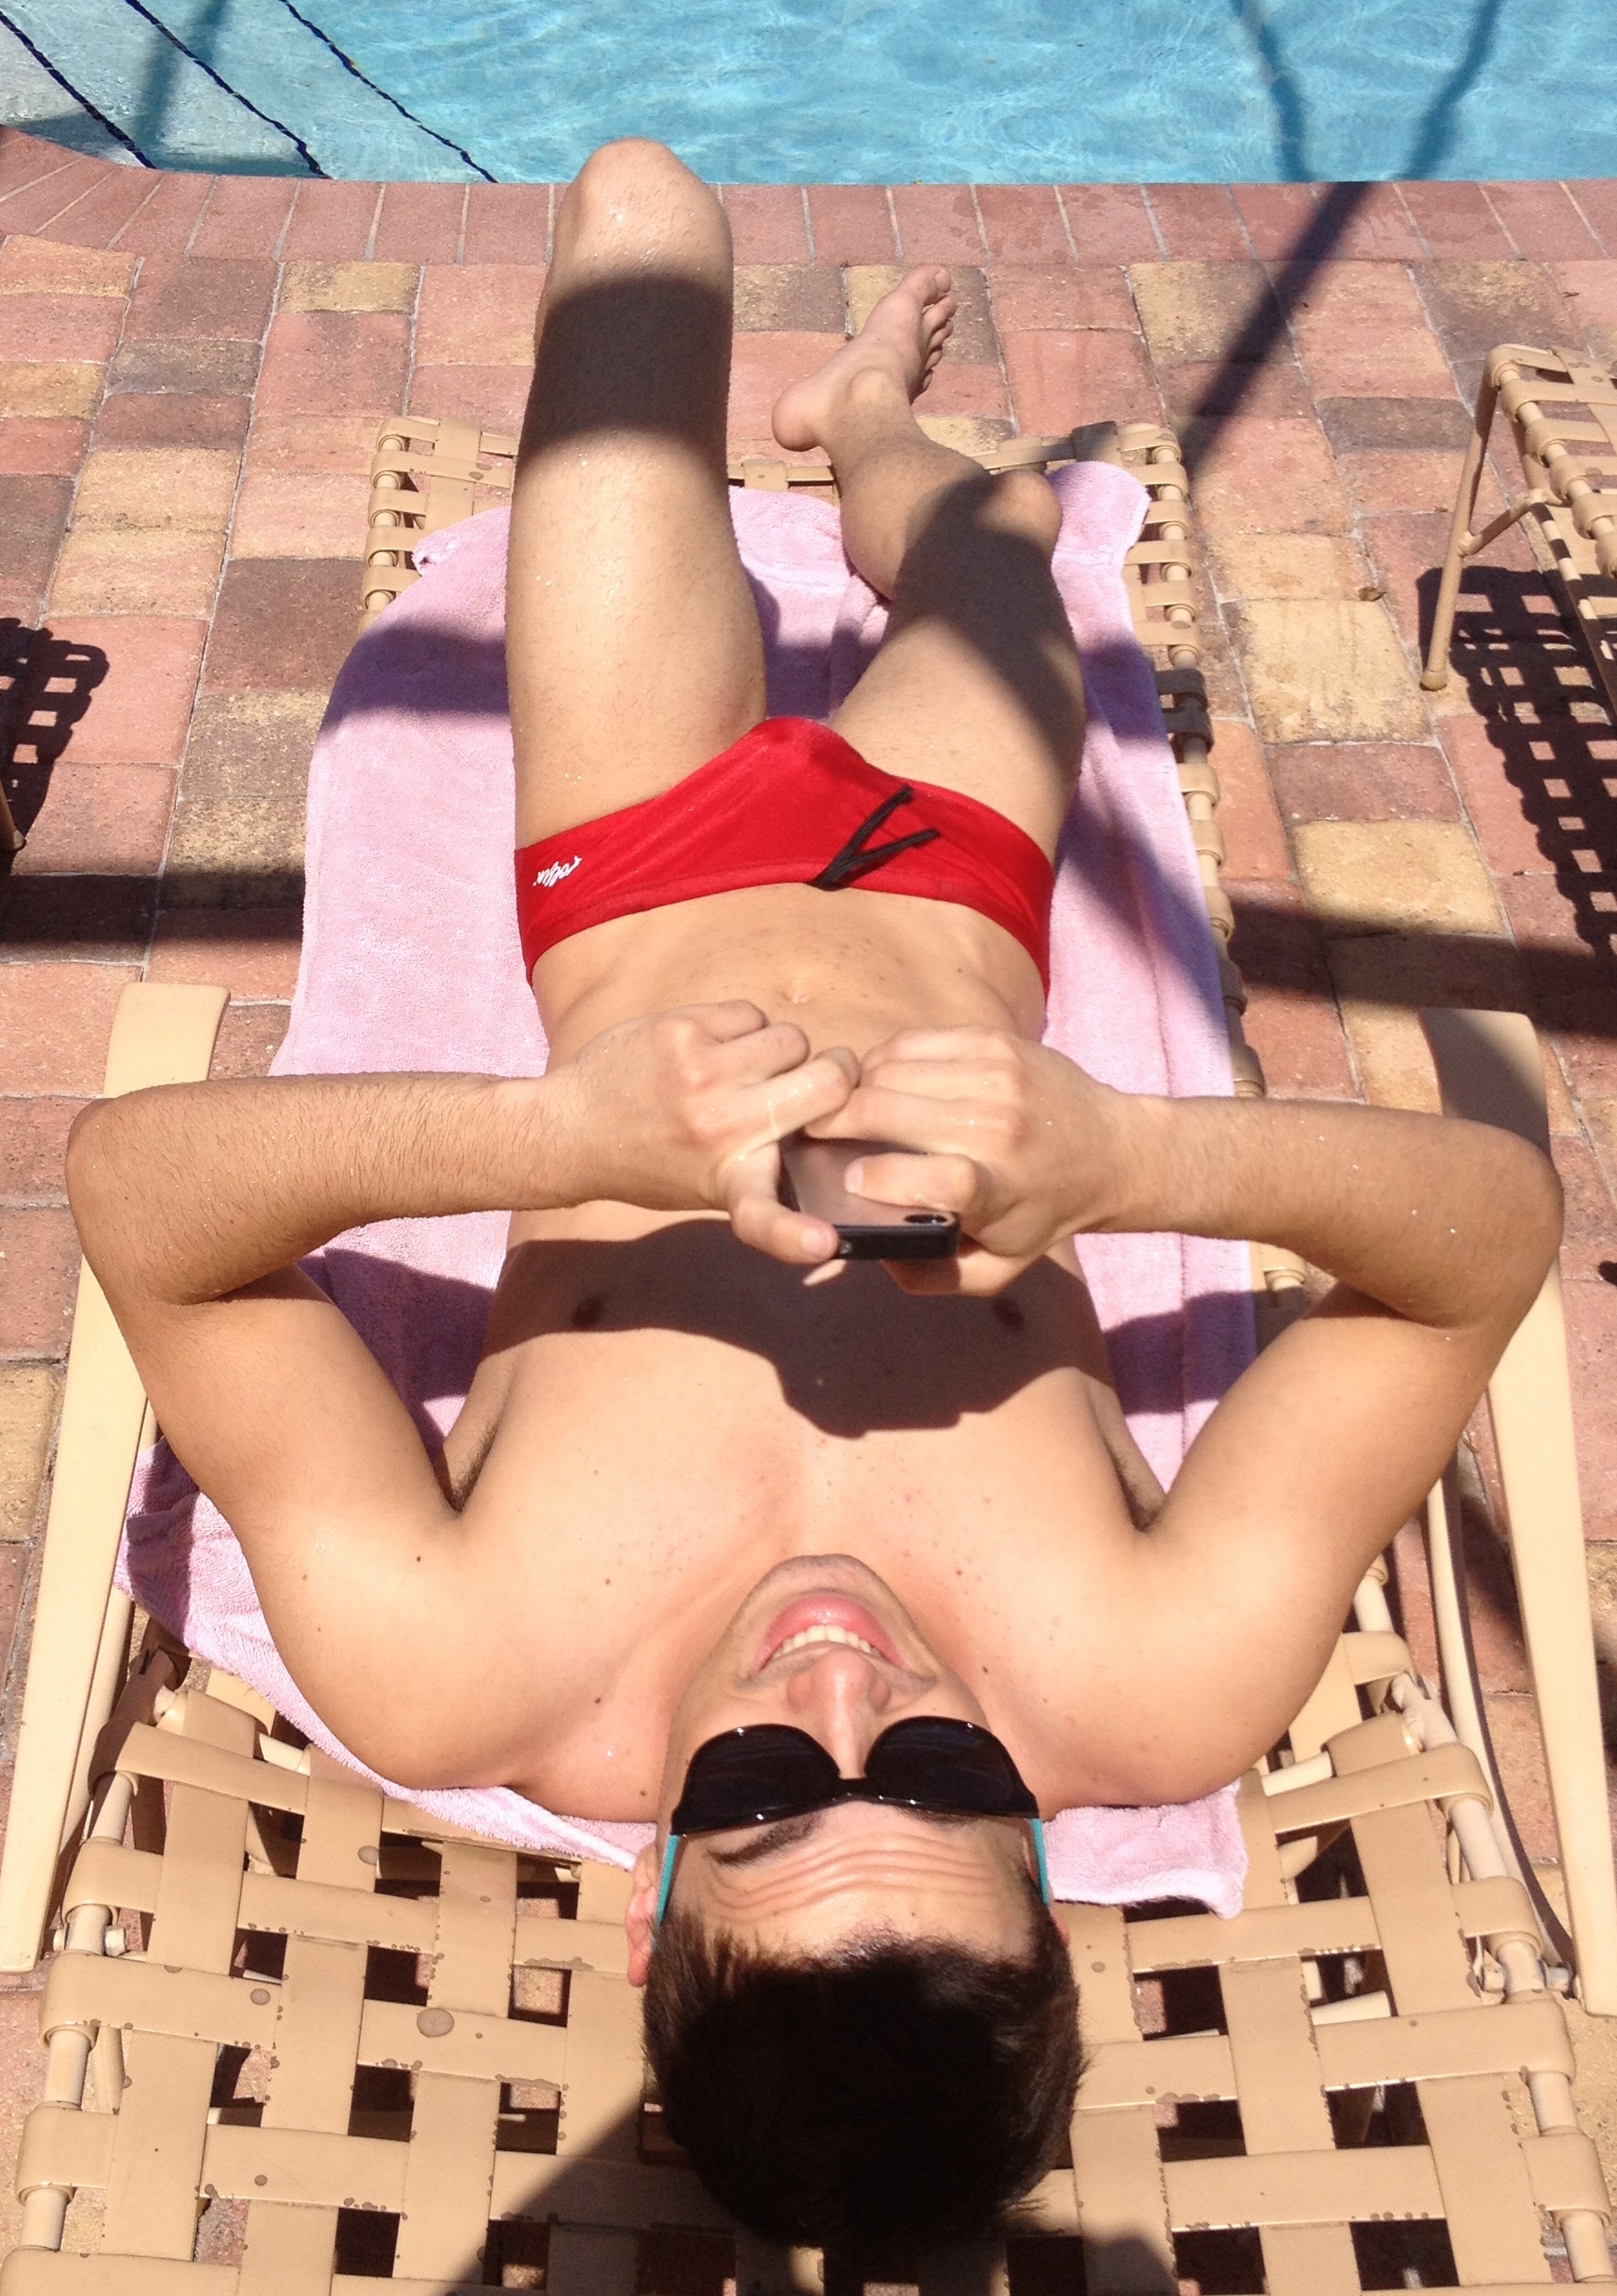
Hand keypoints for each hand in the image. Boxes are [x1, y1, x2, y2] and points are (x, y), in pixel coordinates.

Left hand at [542, 1002, 856, 1263]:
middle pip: (827, 1081)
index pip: (765, 1219)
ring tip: (748, 1068)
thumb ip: (771, 1159)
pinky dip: (746, 1028)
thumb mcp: (713, 1185)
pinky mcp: (682, 1030)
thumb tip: (838, 1110)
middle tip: (820, 1079)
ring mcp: (700, 1073)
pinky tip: (716, 1048)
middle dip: (836, 1073)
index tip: (822, 1244)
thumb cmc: (654, 1160)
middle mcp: (718, 1129)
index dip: (797, 1235)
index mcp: (727, 1183)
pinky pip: (751, 1014)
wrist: (571, 1129)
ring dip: (782, 1050)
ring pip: (792, 1039)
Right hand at [807, 1027, 1125, 1294]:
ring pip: (890, 1069)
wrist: (1112, 1149)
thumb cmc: (1043, 1212)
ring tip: (842, 1108)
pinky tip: (875, 1080)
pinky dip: (881, 1060)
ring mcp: (998, 1076)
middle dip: (836, 1121)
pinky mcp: (994, 1041)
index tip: (852, 1179)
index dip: (883, 1178)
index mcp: (1001, 1190)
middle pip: (892, 1110)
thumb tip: (871, 1253)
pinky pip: (911, 1041)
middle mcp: (1000, 1127)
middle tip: (811, 1133)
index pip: (939, 1178)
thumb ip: (930, 1276)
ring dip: (854, 1088)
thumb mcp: (997, 1269)